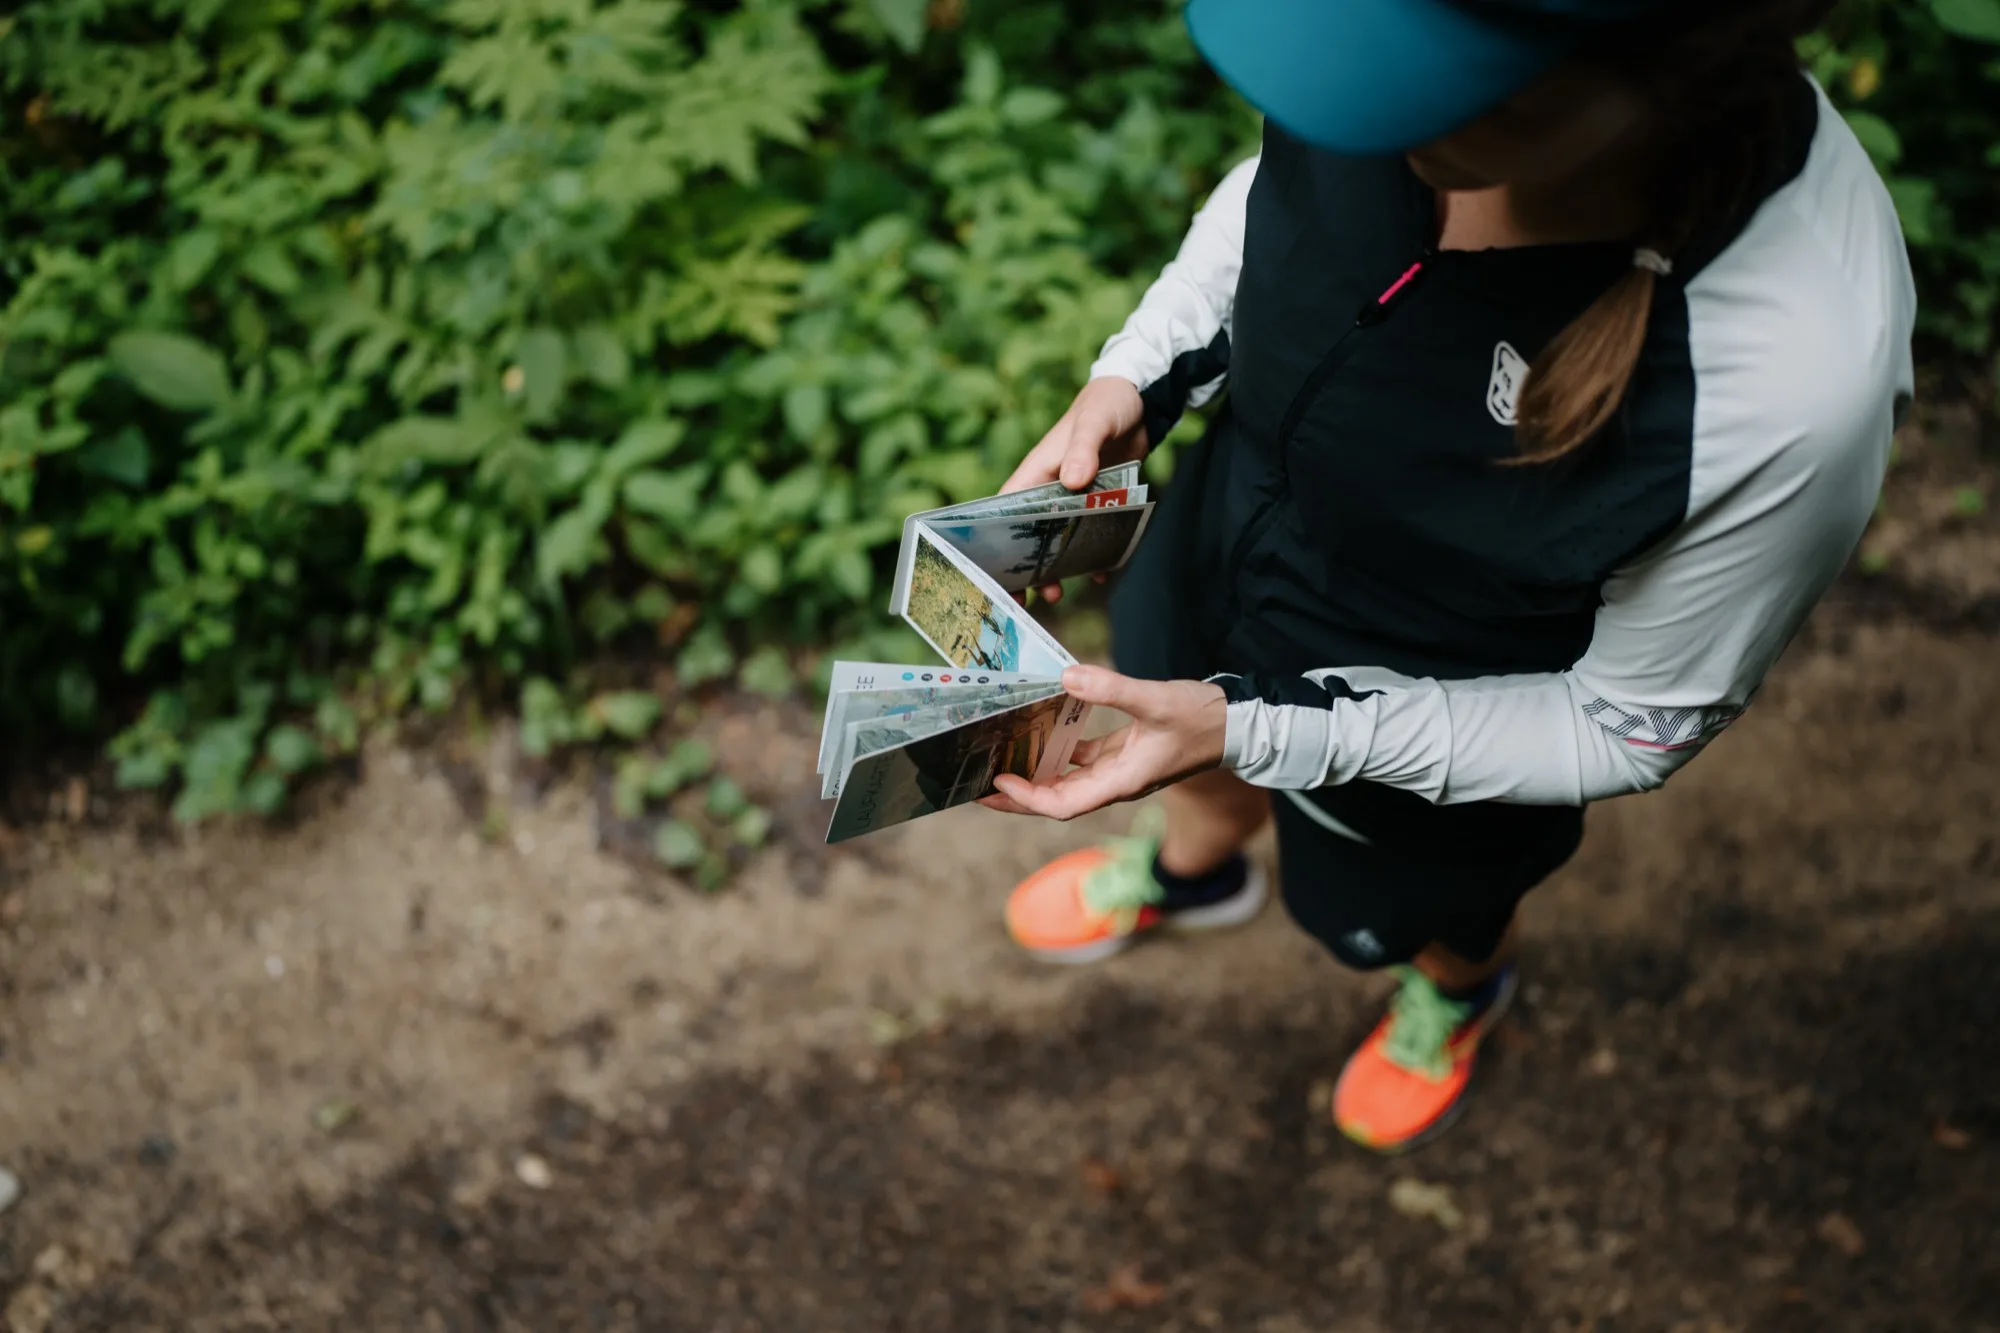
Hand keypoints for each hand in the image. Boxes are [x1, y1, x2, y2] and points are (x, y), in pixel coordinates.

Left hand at [979, 666, 1227, 820]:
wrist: (1235, 724)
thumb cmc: (1201, 719)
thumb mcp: (1156, 701)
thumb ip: (1112, 689)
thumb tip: (1067, 676)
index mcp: (1121, 782)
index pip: (1064, 804)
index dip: (1028, 798)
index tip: (998, 782)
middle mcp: (1114, 783)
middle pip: (1056, 801)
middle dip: (1017, 796)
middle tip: (977, 785)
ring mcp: (1117, 770)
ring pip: (1065, 782)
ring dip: (1033, 775)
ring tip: (998, 761)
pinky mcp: (1121, 754)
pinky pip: (1079, 759)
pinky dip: (1056, 750)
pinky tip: (1037, 732)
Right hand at [1002, 378, 1149, 604]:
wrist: (1140, 399)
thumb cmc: (1107, 403)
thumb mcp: (1095, 422)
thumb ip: (1082, 448)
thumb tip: (1070, 480)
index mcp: (1037, 470)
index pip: (1006, 510)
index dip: (996, 542)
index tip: (992, 573)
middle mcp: (1050, 488)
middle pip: (1028, 535)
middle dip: (1023, 567)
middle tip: (1022, 600)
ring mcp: (1074, 498)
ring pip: (1058, 540)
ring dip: (1055, 567)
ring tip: (1057, 594)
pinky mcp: (1098, 502)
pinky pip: (1091, 535)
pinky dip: (1094, 556)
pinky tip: (1100, 575)